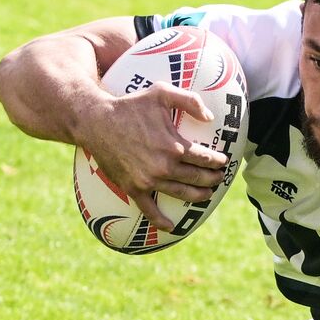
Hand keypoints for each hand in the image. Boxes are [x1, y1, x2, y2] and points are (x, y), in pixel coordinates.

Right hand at [76, 86, 228, 230]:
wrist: (97, 122)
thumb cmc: (130, 105)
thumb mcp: (161, 93)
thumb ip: (189, 101)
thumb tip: (210, 118)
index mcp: (174, 146)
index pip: (204, 158)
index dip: (217, 161)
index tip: (222, 162)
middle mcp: (164, 167)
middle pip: (197, 178)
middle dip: (212, 179)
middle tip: (218, 178)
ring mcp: (149, 180)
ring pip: (182, 194)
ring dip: (198, 196)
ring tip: (206, 195)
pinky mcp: (133, 188)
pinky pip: (150, 210)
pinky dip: (161, 220)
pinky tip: (171, 226)